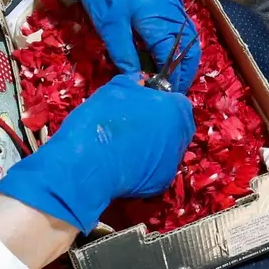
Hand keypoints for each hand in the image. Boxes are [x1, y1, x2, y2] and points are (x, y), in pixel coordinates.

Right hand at [0, 74, 193, 232]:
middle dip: (162, 125)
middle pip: (178, 127)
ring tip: (127, 146)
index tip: (144, 105)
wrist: (87, 164)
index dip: (161, 102)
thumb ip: (135, 84)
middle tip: (137, 125)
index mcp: (175, 109)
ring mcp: (173, 162)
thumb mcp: (116, 88)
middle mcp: (181, 136)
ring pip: (168, 150)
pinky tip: (125, 164)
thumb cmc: (101, 120)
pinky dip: (145, 167)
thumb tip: (140, 84)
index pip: (178, 102)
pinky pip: (157, 170)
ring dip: (154, 146)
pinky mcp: (162, 184)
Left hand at [47, 0, 200, 91]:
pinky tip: (167, 61)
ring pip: (188, 40)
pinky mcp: (170, 5)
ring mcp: (173, 5)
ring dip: (183, 62)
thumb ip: (124, 54)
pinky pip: (182, 31)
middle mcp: (171, 9)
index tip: (165, 94)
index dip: (171, 75)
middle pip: (188, 47)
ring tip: (171, 81)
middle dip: (183, 72)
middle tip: (172, 93)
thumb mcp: (108, 27)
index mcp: (157, 13)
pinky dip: (179, 49)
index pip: (171, 53)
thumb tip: (137, 80)